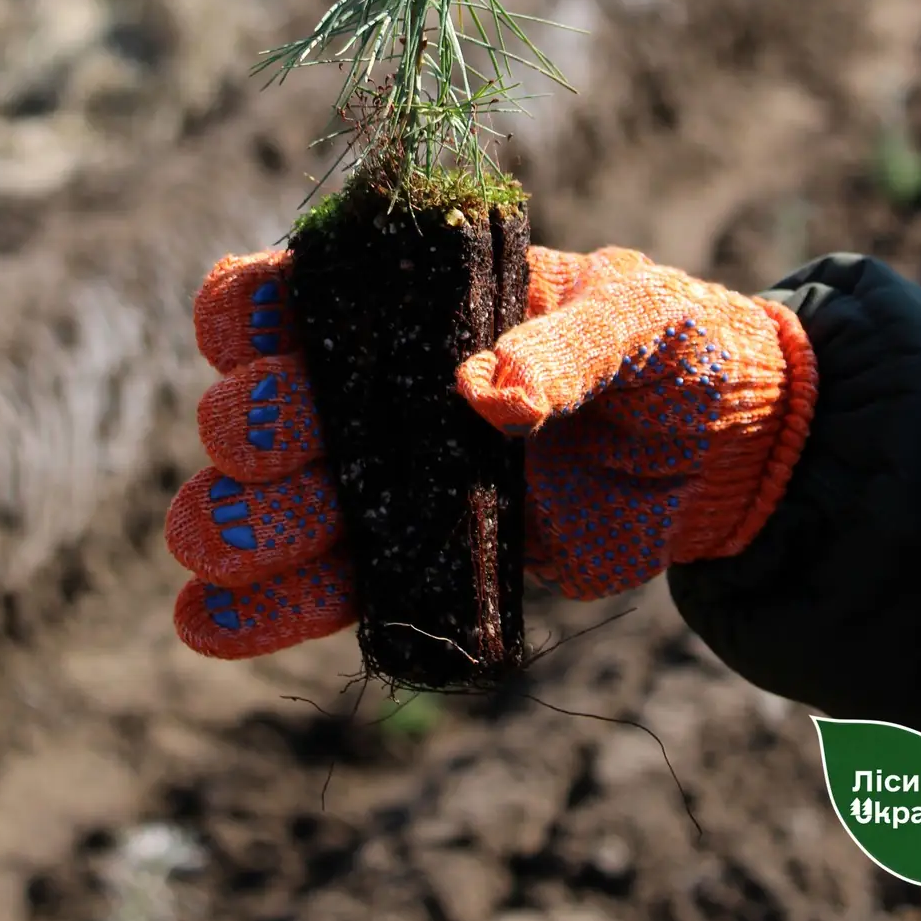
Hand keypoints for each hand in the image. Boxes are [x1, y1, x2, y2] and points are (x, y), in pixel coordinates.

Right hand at [167, 246, 816, 658]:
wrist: (715, 452)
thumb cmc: (668, 348)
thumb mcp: (636, 321)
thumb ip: (569, 347)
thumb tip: (490, 395)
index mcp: (404, 299)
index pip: (283, 294)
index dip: (248, 315)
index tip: (266, 344)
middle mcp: (369, 383)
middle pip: (254, 405)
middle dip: (251, 429)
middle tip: (286, 448)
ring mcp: (381, 475)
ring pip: (260, 501)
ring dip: (231, 524)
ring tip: (222, 549)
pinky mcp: (409, 559)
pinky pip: (317, 587)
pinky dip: (257, 611)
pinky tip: (206, 626)